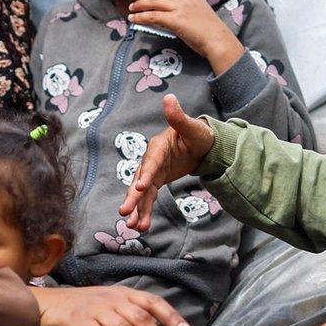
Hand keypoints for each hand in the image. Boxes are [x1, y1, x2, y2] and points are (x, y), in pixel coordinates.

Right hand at [35, 285, 190, 325]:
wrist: (47, 303)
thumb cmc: (83, 307)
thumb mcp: (108, 303)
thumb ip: (129, 314)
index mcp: (123, 294)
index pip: (153, 302)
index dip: (171, 316)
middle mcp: (113, 299)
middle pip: (142, 319)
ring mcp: (96, 308)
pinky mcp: (79, 320)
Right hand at [120, 94, 216, 231]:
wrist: (201, 146)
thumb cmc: (197, 134)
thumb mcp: (191, 127)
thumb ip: (178, 116)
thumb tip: (169, 97)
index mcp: (158, 146)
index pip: (151, 162)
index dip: (145, 174)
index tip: (141, 188)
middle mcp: (151, 160)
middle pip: (139, 180)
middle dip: (133, 197)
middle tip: (124, 212)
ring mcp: (152, 173)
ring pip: (142, 194)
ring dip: (138, 210)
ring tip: (135, 227)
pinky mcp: (155, 182)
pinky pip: (149, 199)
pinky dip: (145, 212)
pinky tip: (143, 226)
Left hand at [129, 0, 243, 72]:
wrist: (217, 39)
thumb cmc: (208, 27)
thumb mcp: (197, 7)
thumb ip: (183, 2)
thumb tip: (165, 4)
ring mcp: (180, 7)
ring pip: (152, 1)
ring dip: (138, 4)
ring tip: (131, 8)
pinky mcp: (176, 20)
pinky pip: (153, 15)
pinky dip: (140, 16)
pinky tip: (134, 18)